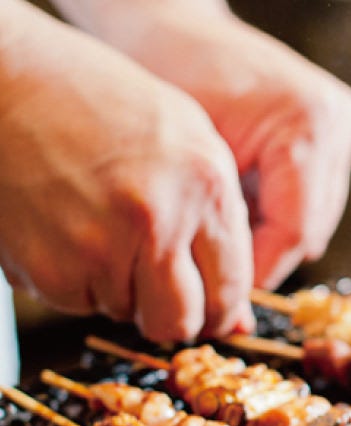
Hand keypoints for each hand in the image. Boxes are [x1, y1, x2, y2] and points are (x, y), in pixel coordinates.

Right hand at [0, 0, 253, 340]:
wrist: (9, 86)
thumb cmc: (103, 107)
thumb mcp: (190, 143)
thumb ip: (225, 226)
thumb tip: (240, 318)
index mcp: (205, 188)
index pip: (231, 291)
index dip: (224, 312)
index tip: (215, 312)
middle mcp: (156, 222)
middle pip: (180, 325)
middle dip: (178, 320)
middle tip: (166, 295)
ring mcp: (98, 248)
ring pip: (129, 315)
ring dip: (127, 292)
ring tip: (110, 235)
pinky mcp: (48, 270)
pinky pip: (82, 305)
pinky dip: (84, 283)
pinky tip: (75, 234)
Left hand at [66, 1, 350, 287]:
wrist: (174, 27)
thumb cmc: (170, 76)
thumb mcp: (194, 165)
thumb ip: (223, 237)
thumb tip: (239, 317)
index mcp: (308, 126)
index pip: (294, 230)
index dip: (259, 272)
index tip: (226, 297)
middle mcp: (336, 127)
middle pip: (310, 231)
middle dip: (266, 260)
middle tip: (223, 279)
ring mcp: (340, 129)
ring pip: (313, 222)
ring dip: (272, 241)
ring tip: (228, 240)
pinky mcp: (332, 135)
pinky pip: (309, 202)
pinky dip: (277, 219)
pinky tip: (244, 214)